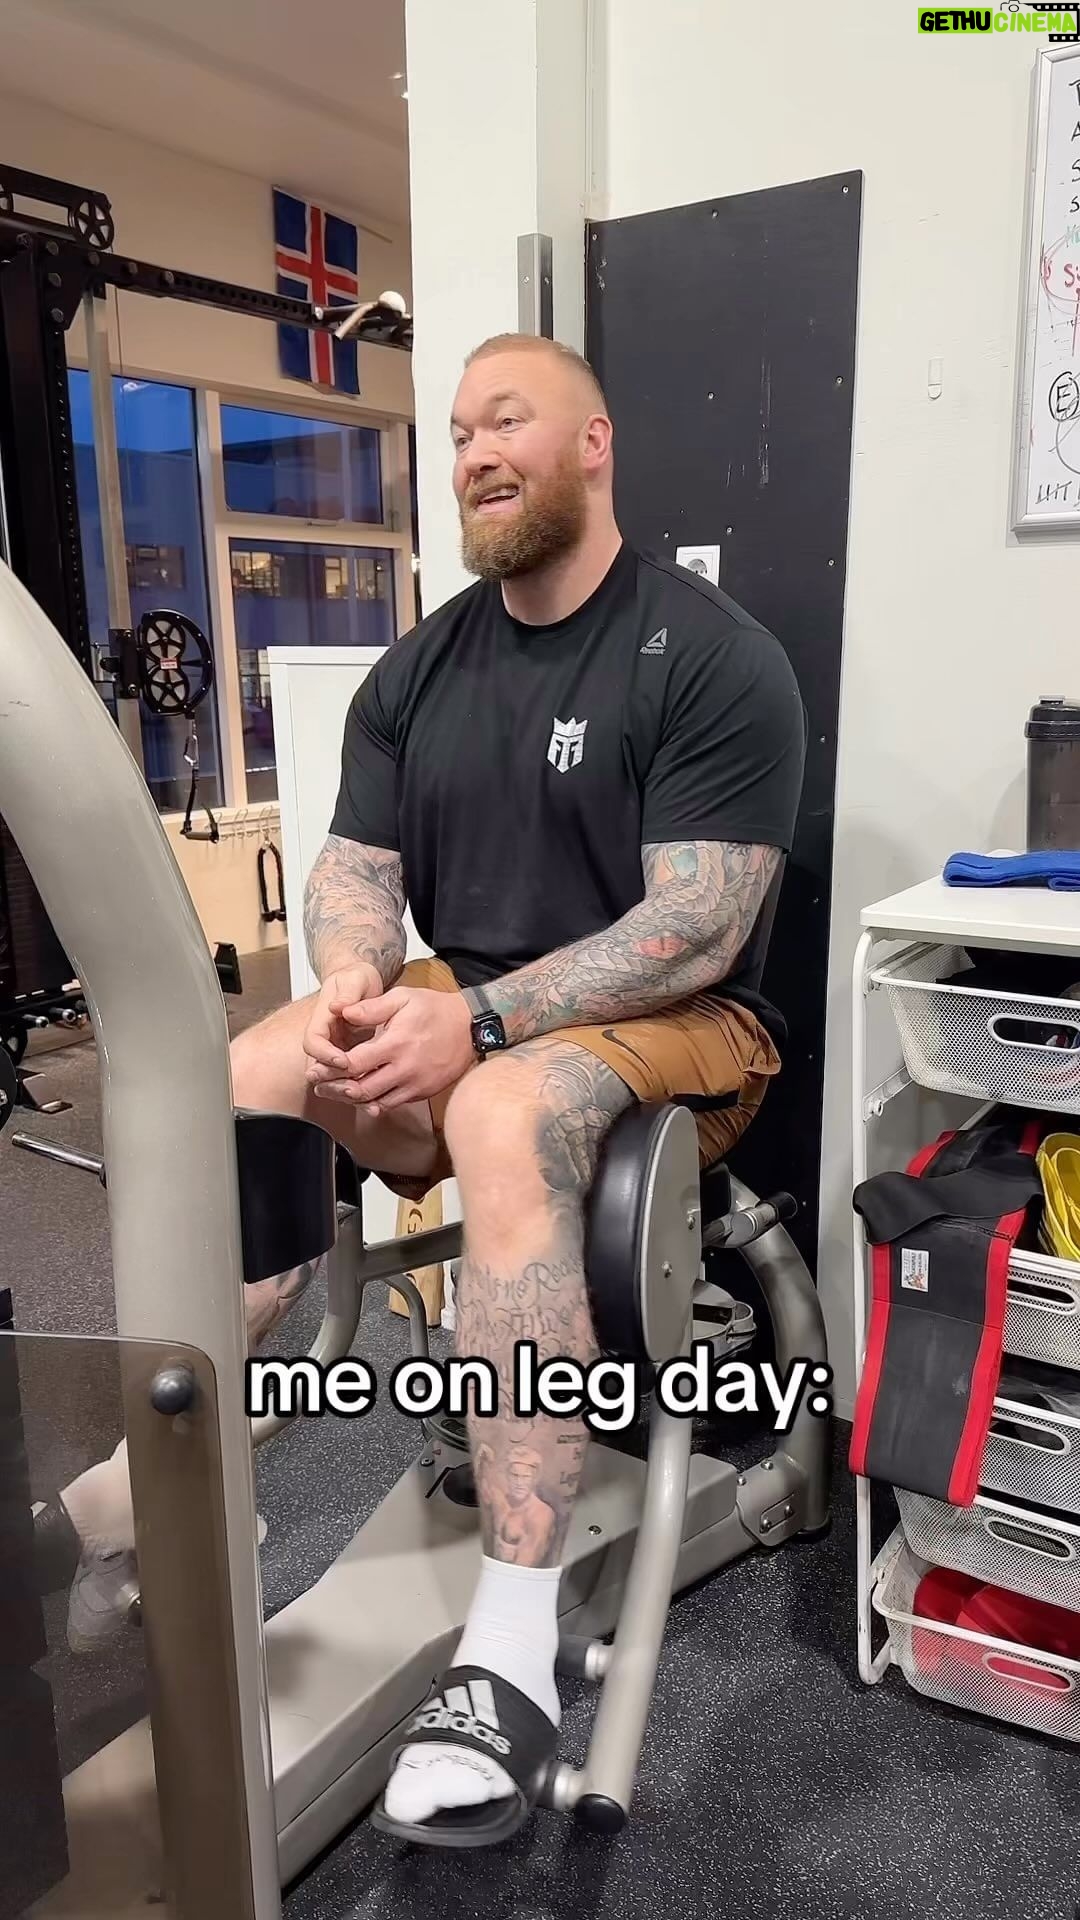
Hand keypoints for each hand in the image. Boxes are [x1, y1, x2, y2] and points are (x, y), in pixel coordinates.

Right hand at [301, 963, 384, 1083]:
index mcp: (321, 1019)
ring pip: (332, 1076)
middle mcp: (326, 1037)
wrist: (361, 982)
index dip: (324, 1054)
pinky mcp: (349, 1055)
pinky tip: (375, 1095)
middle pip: (318, 1066)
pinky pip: (348, 1076)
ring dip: (345, 1088)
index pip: (312, 1042)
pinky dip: (359, 1086)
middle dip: (334, 1080)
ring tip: (366, 1098)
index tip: (343, 1060)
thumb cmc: (356, 979)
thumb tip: (338, 1006)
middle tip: (353, 1088)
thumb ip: (348, 993)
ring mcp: (335, 1047)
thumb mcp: (355, 979)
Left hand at [311, 986, 473, 1115]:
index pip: (355, 1064)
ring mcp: (414, 1084)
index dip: (332, 1069)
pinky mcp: (422, 1092)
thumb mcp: (402, 998)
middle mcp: (404, 1068)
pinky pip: (392, 1105)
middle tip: (318, 1085)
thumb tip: (340, 1011)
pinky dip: (373, 1104)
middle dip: (335, 1089)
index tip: (316, 1068)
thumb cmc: (434, 1009)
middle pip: (361, 1089)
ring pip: (375, 1102)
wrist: (471, 1027)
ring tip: (334, 1093)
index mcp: (396, 1043)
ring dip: (352, 1100)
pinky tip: (360, 1098)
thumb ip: (370, 1007)